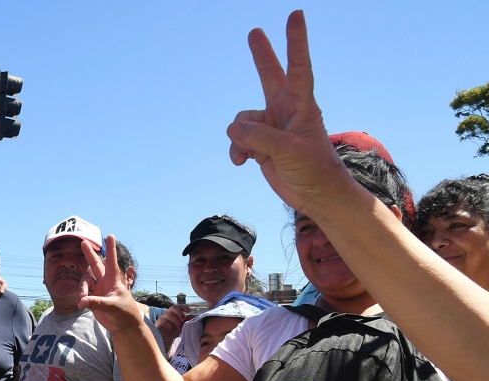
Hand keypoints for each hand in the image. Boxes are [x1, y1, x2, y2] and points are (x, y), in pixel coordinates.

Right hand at [78, 237, 145, 332]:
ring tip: (83, 301)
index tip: (111, 236)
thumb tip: (81, 301)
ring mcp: (98, 290)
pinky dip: (81, 299)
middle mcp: (105, 282)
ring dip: (82, 290)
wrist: (123, 326)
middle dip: (89, 254)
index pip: (111, 262)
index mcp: (114, 280)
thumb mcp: (112, 307)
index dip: (111, 249)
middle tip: (83, 242)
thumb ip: (96, 303)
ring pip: (85, 282)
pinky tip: (82, 305)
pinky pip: (83, 294)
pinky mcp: (93, 298)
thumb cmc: (124, 313)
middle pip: (95, 265)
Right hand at [155, 305, 192, 347]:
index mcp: (173, 313)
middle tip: (183, 318)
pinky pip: (163, 321)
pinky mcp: (158, 324)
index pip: (177, 307)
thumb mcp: (181, 326)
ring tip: (179, 327)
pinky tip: (173, 330)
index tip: (189, 310)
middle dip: (179, 312)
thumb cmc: (172, 332)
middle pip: (173, 308)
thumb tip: (193, 315)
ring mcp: (161, 318)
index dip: (183, 307)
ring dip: (175, 320)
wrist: (165, 340)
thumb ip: (186, 321)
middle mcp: (167, 314)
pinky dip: (169, 325)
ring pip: (168, 315)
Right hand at [225, 11, 351, 218]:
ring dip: (240, 137)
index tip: (295, 15)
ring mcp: (271, 126)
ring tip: (249, 154)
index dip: (296, 41)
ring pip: (242, 120)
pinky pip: (238, 140)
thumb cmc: (314, 169)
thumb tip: (233, 130)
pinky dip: (236, 151)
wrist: (316, 195)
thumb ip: (259, 137)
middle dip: (261, 55)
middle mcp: (285, 110)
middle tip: (255, 31)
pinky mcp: (261, 144)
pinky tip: (242, 162)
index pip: (299, 67)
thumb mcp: (288, 151)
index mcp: (302, 105)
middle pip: (270, 75)